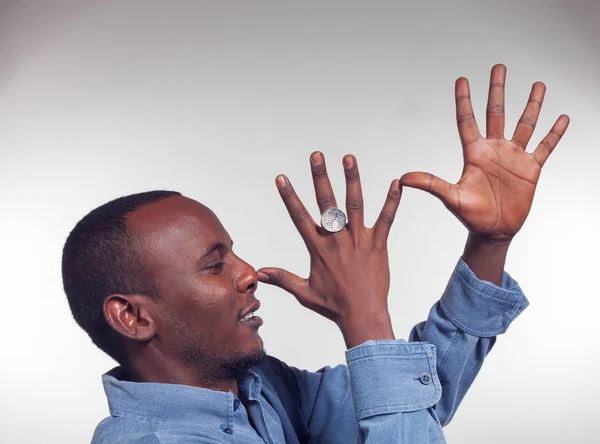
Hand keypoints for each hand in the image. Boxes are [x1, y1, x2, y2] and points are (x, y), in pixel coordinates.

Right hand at [257, 152, 401, 347]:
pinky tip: (396, 183)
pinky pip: (386, 219)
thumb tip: (260, 273)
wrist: (362, 316)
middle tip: (316, 156)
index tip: (282, 178)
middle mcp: (336, 240)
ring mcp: (358, 240)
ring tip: (348, 158)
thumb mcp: (304, 292)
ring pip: (354, 204)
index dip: (289, 196)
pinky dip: (392, 201)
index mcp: (318, 248)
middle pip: (326, 203)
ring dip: (352, 180)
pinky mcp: (378, 244)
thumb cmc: (333, 306)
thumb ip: (282, 278)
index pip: (299, 217)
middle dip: (320, 177)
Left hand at [401, 64, 569, 242]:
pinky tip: (562, 118)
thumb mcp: (450, 197)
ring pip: (524, 124)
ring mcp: (514, 157)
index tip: (461, 79)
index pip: (467, 120)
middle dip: (497, 89)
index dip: (464, 100)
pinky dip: (554, 133)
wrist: (493, 232)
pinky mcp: (531, 168)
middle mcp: (494, 149)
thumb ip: (429, 184)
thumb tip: (402, 178)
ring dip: (531, 105)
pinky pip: (545, 146)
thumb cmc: (471, 215)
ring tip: (538, 84)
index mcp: (474, 153)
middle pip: (496, 112)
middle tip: (498, 67)